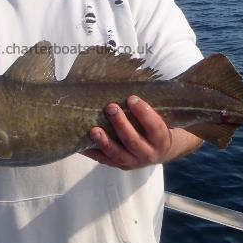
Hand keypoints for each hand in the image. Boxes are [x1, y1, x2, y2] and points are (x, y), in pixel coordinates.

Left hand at [82, 95, 202, 169]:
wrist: (158, 151)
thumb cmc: (155, 126)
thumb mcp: (161, 117)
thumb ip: (153, 104)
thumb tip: (135, 77)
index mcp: (161, 139)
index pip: (155, 127)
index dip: (144, 113)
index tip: (131, 98)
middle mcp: (148, 153)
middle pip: (133, 141)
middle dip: (121, 124)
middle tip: (110, 107)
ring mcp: (133, 162)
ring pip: (118, 154)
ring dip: (105, 142)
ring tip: (93, 130)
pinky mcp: (119, 165)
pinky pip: (104, 160)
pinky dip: (92, 152)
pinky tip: (81, 144)